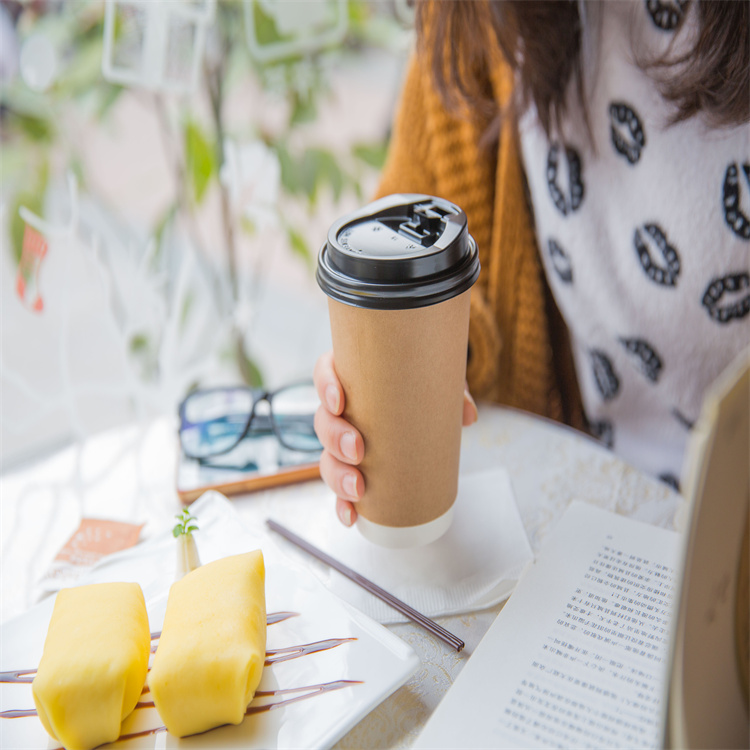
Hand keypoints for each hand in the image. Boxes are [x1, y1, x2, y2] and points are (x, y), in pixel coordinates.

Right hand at [313, 350, 478, 526]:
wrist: (429, 399)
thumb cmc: (423, 383)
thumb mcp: (439, 380)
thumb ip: (453, 391)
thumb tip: (467, 416)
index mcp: (354, 378)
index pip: (325, 373)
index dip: (325, 387)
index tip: (340, 402)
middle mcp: (343, 411)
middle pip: (324, 421)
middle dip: (335, 438)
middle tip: (358, 450)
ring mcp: (345, 442)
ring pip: (328, 457)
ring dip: (337, 474)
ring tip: (358, 488)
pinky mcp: (354, 470)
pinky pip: (340, 488)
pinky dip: (342, 504)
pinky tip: (352, 516)